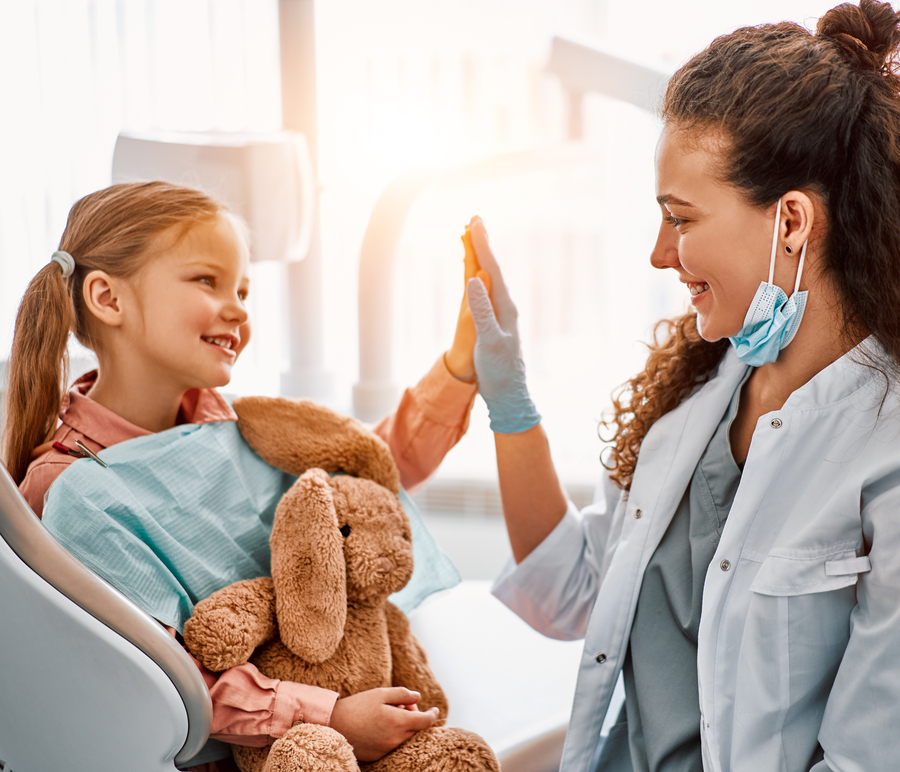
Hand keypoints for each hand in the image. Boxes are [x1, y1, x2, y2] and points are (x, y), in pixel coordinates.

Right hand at [329, 687, 439, 761]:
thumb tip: (419, 697)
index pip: (426, 721)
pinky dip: (396, 735)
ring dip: (405, 726)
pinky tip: (383, 725)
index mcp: (398, 722)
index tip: (435, 710)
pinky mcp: (379, 756)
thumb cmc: (358, 706)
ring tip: (390, 714)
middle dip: (415, 716)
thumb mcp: (380, 693)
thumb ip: (403, 694)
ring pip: (406, 738)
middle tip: (401, 705)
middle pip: (417, 730)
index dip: (433, 714)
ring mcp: (388, 750)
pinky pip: (395, 745)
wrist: (335, 725)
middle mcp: (396, 739)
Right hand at [445, 222, 492, 380]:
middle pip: (493, 268)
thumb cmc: (499, 370)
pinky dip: (481, 276)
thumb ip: (482, 310)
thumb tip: (474, 279)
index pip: (492, 269)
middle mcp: (506, 306)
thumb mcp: (488, 340)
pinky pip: (487, 290)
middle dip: (483, 243)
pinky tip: (479, 275)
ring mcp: (502, 314)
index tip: (474, 222)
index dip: (482, 244)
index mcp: (505, 307)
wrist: (509, 394)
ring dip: (482, 257)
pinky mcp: (496, 323)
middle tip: (475, 219)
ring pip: (491, 278)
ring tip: (475, 239)